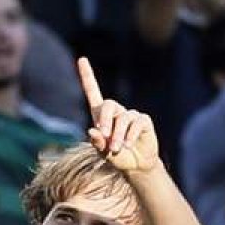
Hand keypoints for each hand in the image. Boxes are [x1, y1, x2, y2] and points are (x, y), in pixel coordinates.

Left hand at [78, 57, 159, 172]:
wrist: (136, 165)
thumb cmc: (117, 157)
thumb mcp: (103, 152)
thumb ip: (97, 143)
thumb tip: (92, 130)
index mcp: (101, 116)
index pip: (93, 91)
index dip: (87, 76)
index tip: (81, 59)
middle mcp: (116, 112)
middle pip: (108, 104)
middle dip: (105, 120)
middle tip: (104, 136)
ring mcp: (131, 115)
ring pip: (123, 118)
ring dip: (118, 135)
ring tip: (116, 148)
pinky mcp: (143, 121)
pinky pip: (136, 123)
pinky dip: (130, 135)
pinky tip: (128, 145)